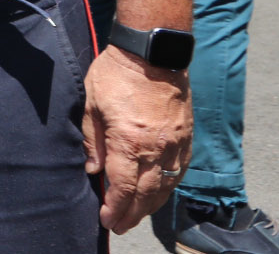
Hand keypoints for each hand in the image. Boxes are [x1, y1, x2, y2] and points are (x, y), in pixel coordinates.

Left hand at [82, 45, 192, 232]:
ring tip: (136, 215)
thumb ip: (93, 139)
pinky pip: (179, 171)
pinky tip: (158, 193)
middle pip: (146, 193)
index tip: (107, 220)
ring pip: (165, 186)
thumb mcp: (92, 104)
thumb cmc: (116, 73)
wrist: (153, 51)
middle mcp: (156, 147)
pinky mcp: (186, 136)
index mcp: (129, 140)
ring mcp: (175, 143)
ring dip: (151, 205)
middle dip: (132, 213)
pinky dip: (168, 187)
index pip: (123, 186)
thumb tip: (94, 170)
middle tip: (120, 226)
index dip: (115, 207)